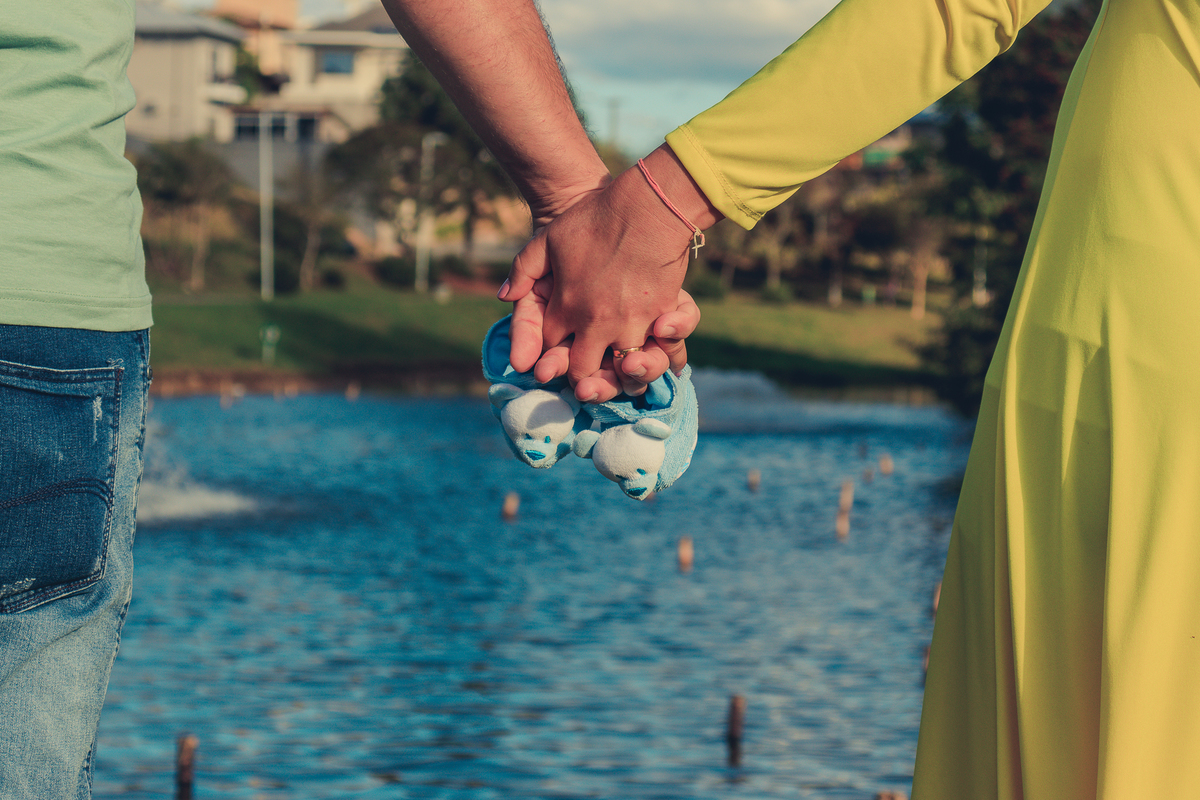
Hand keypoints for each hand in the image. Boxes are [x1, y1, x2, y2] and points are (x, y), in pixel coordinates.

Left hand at [501, 145, 721, 399]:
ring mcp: (629, 324)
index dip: (552, 350)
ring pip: (619, 369)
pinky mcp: (659, 318)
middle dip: (580, 374)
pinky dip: (657, 357)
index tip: (557, 348)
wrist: (645, 207)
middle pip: (582, 370)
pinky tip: (655, 354)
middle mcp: (594, 324)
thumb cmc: (595, 218)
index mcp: (565, 308)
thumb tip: (504, 295)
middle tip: (584, 370)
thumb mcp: (548, 239)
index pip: (551, 347)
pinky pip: (657, 353)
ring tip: (618, 365)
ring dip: (618, 370)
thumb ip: (523, 269)